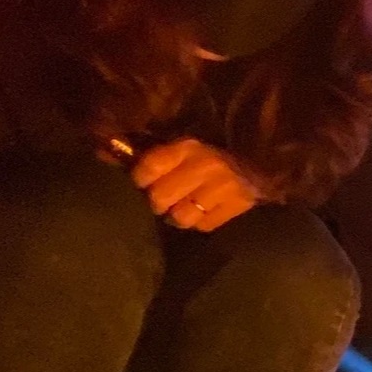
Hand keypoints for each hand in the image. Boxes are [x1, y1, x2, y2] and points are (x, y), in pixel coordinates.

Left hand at [131, 138, 262, 231]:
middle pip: (161, 197)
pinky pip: (203, 225)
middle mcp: (204, 165)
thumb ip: (155, 155)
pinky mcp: (237, 204)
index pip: (150, 167)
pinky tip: (204, 211)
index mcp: (188, 146)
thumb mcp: (185, 148)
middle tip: (164, 199)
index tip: (143, 182)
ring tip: (184, 207)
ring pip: (181, 216)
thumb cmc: (215, 154)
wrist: (262, 161)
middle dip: (159, 201)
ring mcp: (223, 186)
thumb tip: (109, 155)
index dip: (140, 179)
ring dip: (179, 215)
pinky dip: (200, 221)